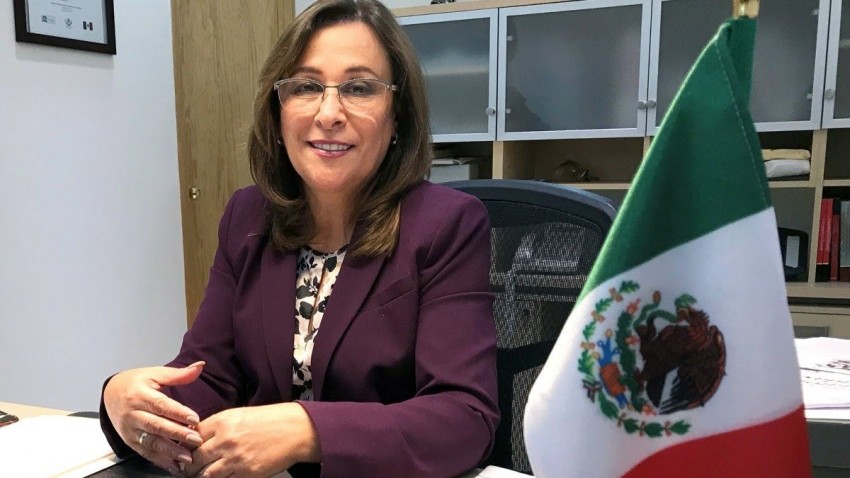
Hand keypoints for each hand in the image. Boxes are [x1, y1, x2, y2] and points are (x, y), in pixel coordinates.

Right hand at [103, 361, 206, 474]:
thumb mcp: (155, 374)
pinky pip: (145, 452)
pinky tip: (174, 466)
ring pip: (151, 442)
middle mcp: (132, 413)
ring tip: (187, 456)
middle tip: (195, 440)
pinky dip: (160, 460)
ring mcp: (130, 429)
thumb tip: (200, 366)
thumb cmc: (136, 383)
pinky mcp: (130, 441)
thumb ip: (178, 374)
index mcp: (139, 394)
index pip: (160, 405)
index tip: (195, 419)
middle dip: (176, 434)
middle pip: (156, 425)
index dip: (178, 412)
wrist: (110, 393)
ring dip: (170, 451)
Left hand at [185, 403, 320, 477]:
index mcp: (222, 422)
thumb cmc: (269, 420)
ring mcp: (235, 459)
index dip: (186, 446)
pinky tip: (220, 477)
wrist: (295, 430)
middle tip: (187, 468)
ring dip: (200, 476)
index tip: (185, 451)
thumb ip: (219, 426)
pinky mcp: (247, 474)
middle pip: (195, 458)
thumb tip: (199, 438)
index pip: (192, 437)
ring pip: (205, 475)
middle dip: (189, 465)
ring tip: (200, 476)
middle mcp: (225, 440)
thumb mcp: (240, 415)